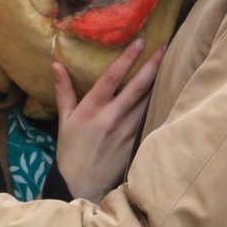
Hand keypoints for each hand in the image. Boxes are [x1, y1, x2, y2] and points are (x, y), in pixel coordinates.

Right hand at [53, 39, 162, 198]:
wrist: (81, 185)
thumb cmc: (71, 150)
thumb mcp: (64, 120)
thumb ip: (64, 91)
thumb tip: (56, 64)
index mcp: (92, 109)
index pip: (112, 78)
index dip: (127, 58)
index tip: (140, 41)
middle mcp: (112, 117)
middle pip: (137, 87)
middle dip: (152, 65)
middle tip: (165, 46)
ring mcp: (127, 130)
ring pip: (147, 101)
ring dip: (159, 81)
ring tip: (170, 63)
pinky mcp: (136, 141)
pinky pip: (149, 117)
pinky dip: (158, 102)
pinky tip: (167, 90)